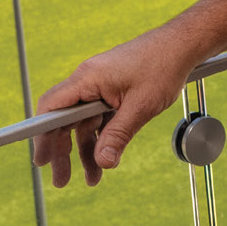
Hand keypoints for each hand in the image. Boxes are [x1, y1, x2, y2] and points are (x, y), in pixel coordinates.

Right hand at [32, 26, 201, 187]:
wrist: (185, 43)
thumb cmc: (164, 65)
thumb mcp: (142, 106)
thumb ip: (119, 135)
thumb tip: (103, 163)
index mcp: (88, 78)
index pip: (50, 108)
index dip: (43, 136)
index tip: (42, 160)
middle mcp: (89, 80)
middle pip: (64, 119)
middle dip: (63, 151)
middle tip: (62, 181)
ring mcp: (101, 84)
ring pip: (84, 122)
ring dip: (87, 149)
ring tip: (92, 179)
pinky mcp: (114, 88)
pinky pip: (100, 115)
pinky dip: (103, 136)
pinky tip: (107, 157)